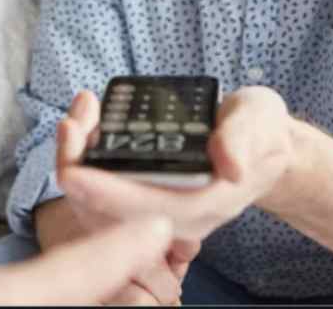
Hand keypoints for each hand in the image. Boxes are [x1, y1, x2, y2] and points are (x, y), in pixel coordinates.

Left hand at [57, 86, 299, 246]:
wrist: (263, 146)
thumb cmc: (260, 132)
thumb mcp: (259, 124)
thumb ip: (242, 140)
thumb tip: (229, 166)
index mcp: (204, 205)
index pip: (147, 210)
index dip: (106, 194)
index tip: (74, 171)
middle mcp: (176, 217)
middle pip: (110, 211)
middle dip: (80, 168)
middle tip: (69, 123)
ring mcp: (157, 209)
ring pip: (99, 201)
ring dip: (78, 159)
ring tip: (76, 114)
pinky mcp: (143, 194)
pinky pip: (102, 185)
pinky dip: (87, 156)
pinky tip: (84, 122)